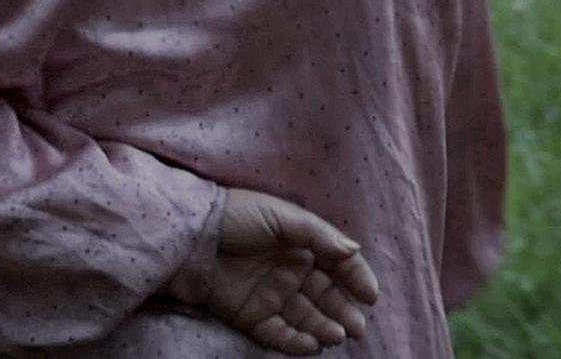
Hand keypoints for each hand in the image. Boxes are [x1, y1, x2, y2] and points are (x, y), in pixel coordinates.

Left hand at [165, 188, 380, 354]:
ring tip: (336, 336)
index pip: (338, 264)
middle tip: (356, 327)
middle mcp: (291, 272)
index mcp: (302, 244)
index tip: (370, 296)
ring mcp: (273, 296)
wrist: (190, 236)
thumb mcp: (281, 217)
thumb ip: (319, 235)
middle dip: (343, 312)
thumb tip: (354, 250)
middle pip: (326, 296)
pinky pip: (279, 334)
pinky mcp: (252, 317)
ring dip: (324, 329)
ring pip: (307, 319)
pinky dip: (296, 342)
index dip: (356, 279)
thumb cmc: (237, 216)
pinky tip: (310, 345)